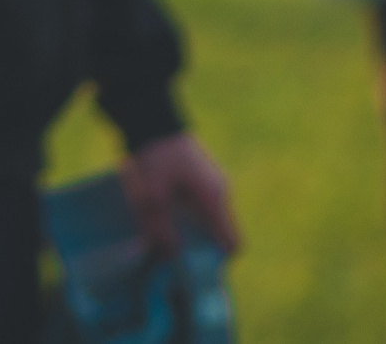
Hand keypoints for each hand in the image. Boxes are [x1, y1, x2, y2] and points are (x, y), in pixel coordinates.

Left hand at [120, 132, 239, 259]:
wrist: (152, 118)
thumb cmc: (156, 157)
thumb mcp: (152, 196)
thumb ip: (161, 229)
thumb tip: (170, 255)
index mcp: (214, 199)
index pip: (232, 243)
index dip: (219, 261)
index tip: (196, 267)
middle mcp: (221, 192)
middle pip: (220, 233)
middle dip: (201, 247)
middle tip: (174, 250)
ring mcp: (215, 182)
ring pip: (210, 219)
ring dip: (193, 229)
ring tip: (166, 230)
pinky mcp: (204, 175)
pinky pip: (203, 205)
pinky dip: (190, 214)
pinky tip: (167, 210)